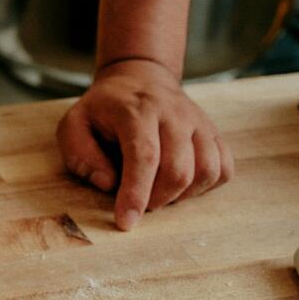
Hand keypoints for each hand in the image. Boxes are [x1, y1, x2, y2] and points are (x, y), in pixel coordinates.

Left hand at [57, 59, 233, 230]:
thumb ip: (81, 154)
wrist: (141, 76)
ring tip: (159, 193)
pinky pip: (224, 169)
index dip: (136, 194)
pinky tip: (182, 185)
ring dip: (182, 196)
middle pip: (179, 170)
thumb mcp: (74, 124)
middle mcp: (174, 114)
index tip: (126, 222)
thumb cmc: (103, 109)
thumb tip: (108, 183)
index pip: (144, 157)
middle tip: (139, 203)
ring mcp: (199, 122)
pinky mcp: (214, 133)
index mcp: (137, 111)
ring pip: (207, 171)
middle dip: (157, 200)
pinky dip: (205, 187)